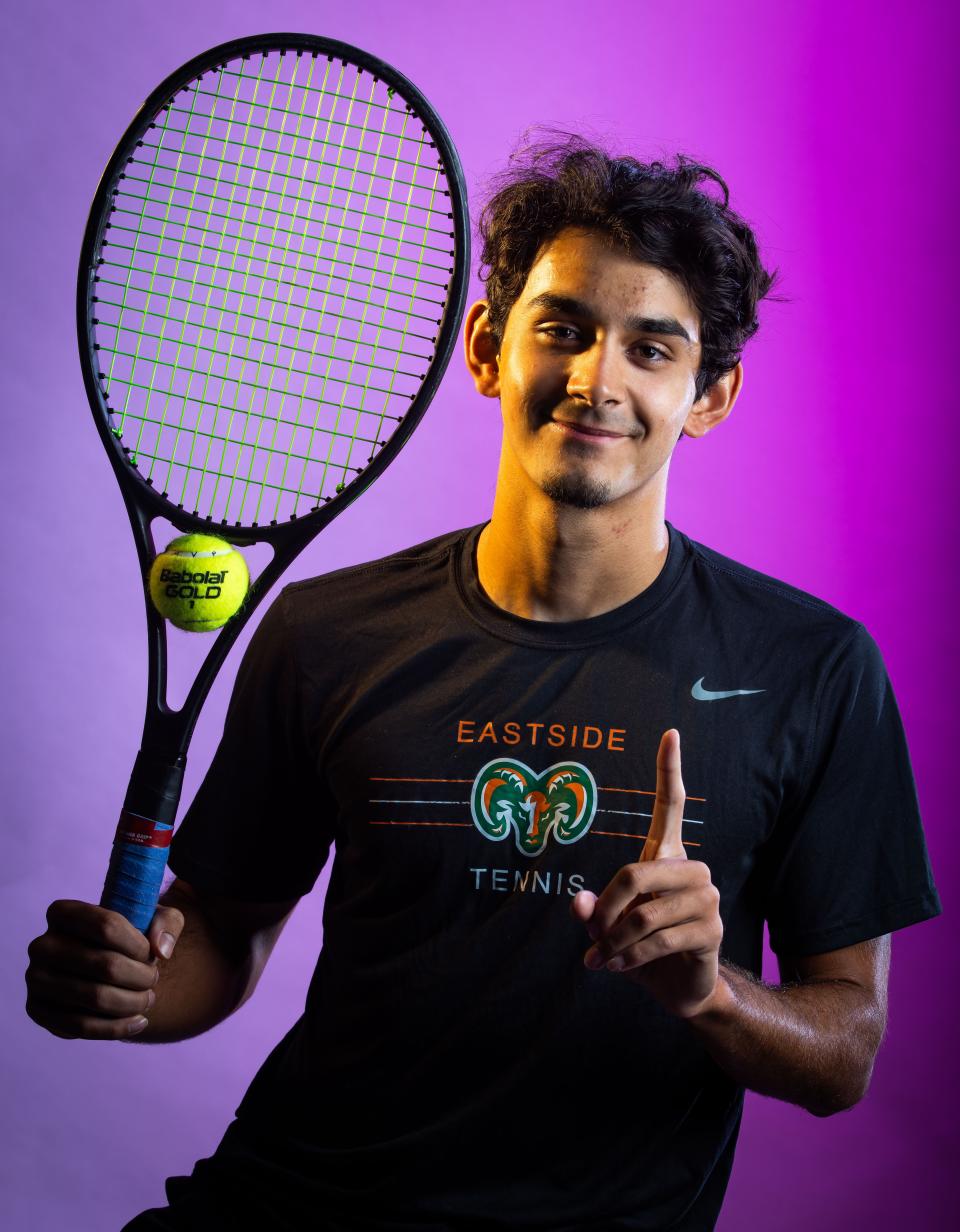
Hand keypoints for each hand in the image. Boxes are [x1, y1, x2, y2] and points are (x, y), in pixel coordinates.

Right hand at [25, 899, 183, 1039]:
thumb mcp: (154, 918)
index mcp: (64, 913)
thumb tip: (161, 950)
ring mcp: (36, 979)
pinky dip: (116, 1028)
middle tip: (153, 980)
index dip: (138, 945)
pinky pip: (80, 1026)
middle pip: (105, 965)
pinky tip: (139, 1022)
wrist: (102, 967)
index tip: (150, 954)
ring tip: (148, 1000)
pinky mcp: (38, 1010)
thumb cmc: (129, 938)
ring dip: (132, 1003)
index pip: (107, 926)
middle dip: (141, 977)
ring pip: (95, 997)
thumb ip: (167, 923)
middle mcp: (42, 944)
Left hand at [570, 728, 722, 1018]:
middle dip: (606, 910)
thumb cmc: (639, 947)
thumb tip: (578, 903)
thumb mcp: (606, 927)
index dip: (669, 770)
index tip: (670, 732)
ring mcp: (707, 899)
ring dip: (615, 942)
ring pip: (644, 913)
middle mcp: (691, 870)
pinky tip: (620, 967)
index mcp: (666, 856)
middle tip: (593, 936)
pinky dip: (630, 957)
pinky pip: (660, 939)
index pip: (670, 805)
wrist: (678, 989)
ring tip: (603, 958)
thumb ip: (592, 911)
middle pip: (636, 872)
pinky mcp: (712, 931)